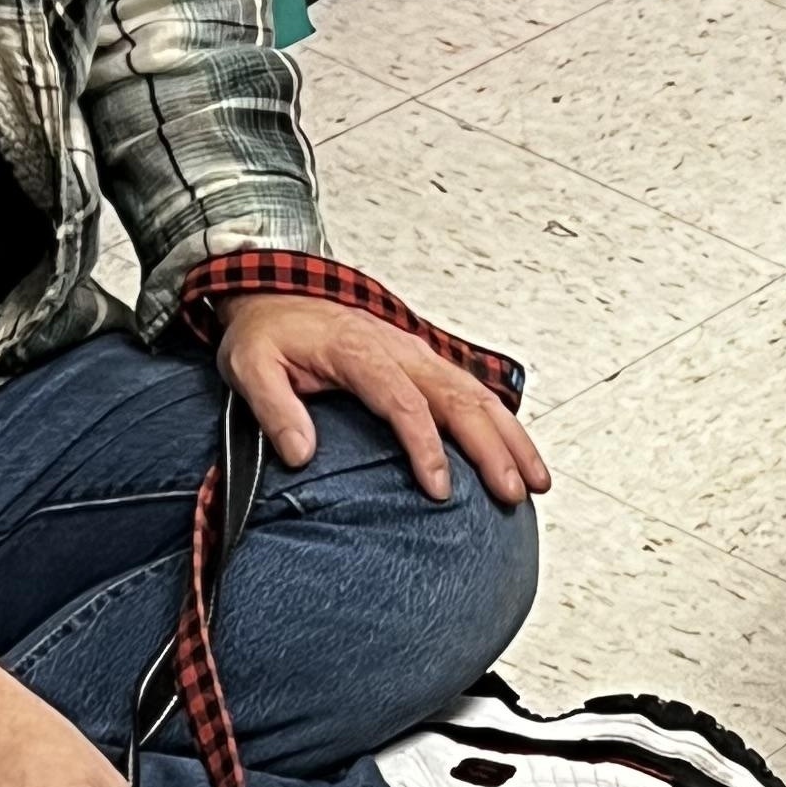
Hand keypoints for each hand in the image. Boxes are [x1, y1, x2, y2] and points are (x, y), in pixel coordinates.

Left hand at [215, 292, 547, 505]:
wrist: (276, 292)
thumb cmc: (268, 334)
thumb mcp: (249, 366)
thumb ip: (275, 408)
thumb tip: (301, 452)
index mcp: (360, 353)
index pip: (404, 402)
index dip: (426, 447)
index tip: (440, 488)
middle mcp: (400, 351)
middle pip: (458, 400)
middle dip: (492, 449)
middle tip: (511, 493)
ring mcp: (419, 357)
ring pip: (478, 396)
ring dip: (511, 439)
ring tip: (535, 482)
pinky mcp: (427, 365)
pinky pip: (475, 394)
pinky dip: (504, 426)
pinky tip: (521, 456)